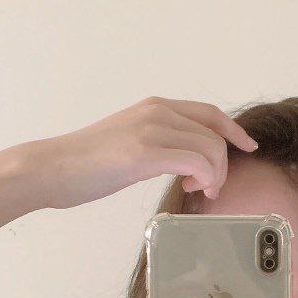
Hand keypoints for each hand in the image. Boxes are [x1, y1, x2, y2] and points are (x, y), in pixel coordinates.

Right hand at [17, 96, 258, 208]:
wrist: (51, 168)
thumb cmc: (85, 164)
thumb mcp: (127, 142)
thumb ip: (156, 142)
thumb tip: (180, 161)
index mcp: (154, 106)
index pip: (209, 112)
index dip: (233, 130)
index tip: (246, 148)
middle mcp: (157, 111)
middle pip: (215, 132)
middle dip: (222, 163)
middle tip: (209, 187)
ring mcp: (151, 130)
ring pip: (210, 148)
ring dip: (214, 175)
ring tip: (198, 190)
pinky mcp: (145, 153)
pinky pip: (197, 161)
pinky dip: (205, 177)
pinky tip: (191, 188)